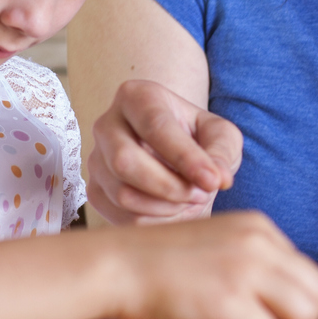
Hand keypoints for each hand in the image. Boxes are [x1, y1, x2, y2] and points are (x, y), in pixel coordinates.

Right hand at [87, 79, 243, 224]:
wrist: (175, 159)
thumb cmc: (197, 139)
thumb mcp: (220, 136)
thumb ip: (222, 152)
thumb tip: (218, 178)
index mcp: (137, 97)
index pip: (156, 126)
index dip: (186, 158)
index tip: (213, 182)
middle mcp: (107, 124)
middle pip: (125, 161)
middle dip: (170, 187)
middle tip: (201, 193)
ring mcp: (96, 160)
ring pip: (123, 194)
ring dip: (166, 207)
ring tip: (190, 199)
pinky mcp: (95, 191)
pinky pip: (121, 216)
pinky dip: (154, 222)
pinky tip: (173, 210)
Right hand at [103, 211, 317, 318]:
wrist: (116, 266)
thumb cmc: (156, 262)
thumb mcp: (214, 243)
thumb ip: (248, 260)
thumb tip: (280, 296)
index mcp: (258, 227)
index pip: (306, 271)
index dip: (293, 302)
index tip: (267, 315)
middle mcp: (260, 244)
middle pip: (317, 293)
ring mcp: (247, 271)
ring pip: (303, 315)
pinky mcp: (231, 302)